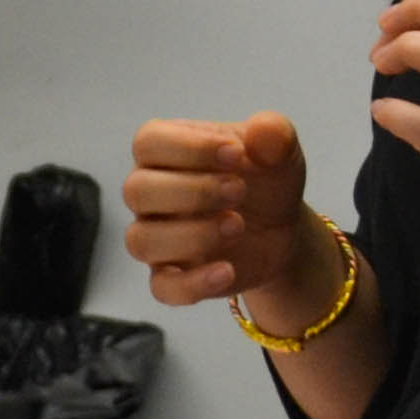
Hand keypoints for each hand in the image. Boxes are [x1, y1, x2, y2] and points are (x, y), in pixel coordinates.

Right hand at [124, 113, 318, 313]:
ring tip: (238, 226)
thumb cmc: (266, 180)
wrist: (282, 228)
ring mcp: (158, 237)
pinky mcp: (172, 276)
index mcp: (167, 153)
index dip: (188, 147)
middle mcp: (151, 195)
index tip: (236, 153)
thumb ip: (274, 133)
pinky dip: (193, 283)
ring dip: (192, 235)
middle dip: (192, 191)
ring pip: (142, 241)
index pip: (148, 142)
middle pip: (137, 191)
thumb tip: (262, 130)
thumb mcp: (280, 151)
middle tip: (240, 190)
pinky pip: (161, 288)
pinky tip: (228, 270)